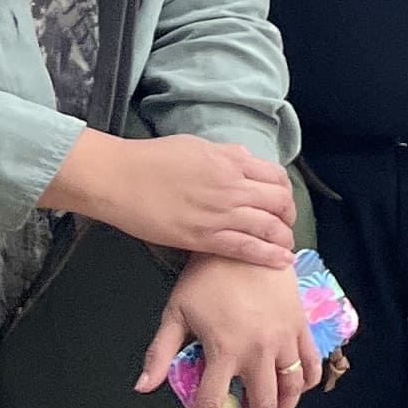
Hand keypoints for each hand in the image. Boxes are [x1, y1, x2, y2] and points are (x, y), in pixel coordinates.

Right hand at [48, 129, 296, 266]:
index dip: (285, 192)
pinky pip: (246, 248)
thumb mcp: (198, 146)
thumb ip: (227, 156)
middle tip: (285, 226)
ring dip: (283, 238)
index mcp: (231, 161)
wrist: (118, 178)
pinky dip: (268, 255)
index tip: (282, 201)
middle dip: (288, 216)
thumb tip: (247, 163)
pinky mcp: (203, 238)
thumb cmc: (152, 159)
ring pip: (268, 227)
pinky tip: (280, 261)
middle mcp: (232, 186)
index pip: (276, 177)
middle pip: (279, 203)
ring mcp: (219, 213)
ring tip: (286, 246)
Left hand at [137, 254, 313, 407]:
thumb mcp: (176, 311)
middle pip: (260, 405)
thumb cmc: (205, 276)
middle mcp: (257, 351)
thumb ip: (161, 352)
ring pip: (291, 388)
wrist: (245, 240)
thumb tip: (142, 387)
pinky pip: (311, 361)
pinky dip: (308, 380)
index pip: (210, 405)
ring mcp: (283, 339)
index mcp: (223, 351)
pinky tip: (299, 386)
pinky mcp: (300, 325)